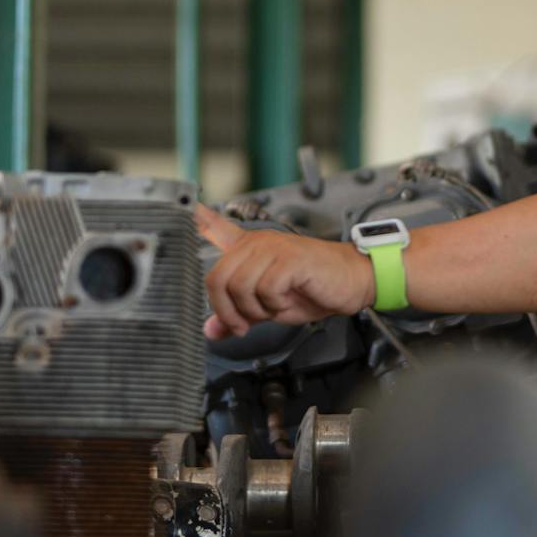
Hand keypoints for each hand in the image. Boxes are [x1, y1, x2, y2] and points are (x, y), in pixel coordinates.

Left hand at [194, 204, 376, 339]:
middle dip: (228, 311)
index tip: (183, 206)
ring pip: (240, 287)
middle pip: (217, 278)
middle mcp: (258, 243)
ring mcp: (274, 248)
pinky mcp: (290, 259)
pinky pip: (265, 289)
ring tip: (273, 310)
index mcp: (251, 249)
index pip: (215, 226)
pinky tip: (287, 302)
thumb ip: (239, 315)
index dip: (195, 218)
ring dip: (255, 310)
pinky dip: (275, 306)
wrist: (354, 282)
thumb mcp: (269, 308)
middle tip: (243, 324)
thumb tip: (212, 330)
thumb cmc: (315, 289)